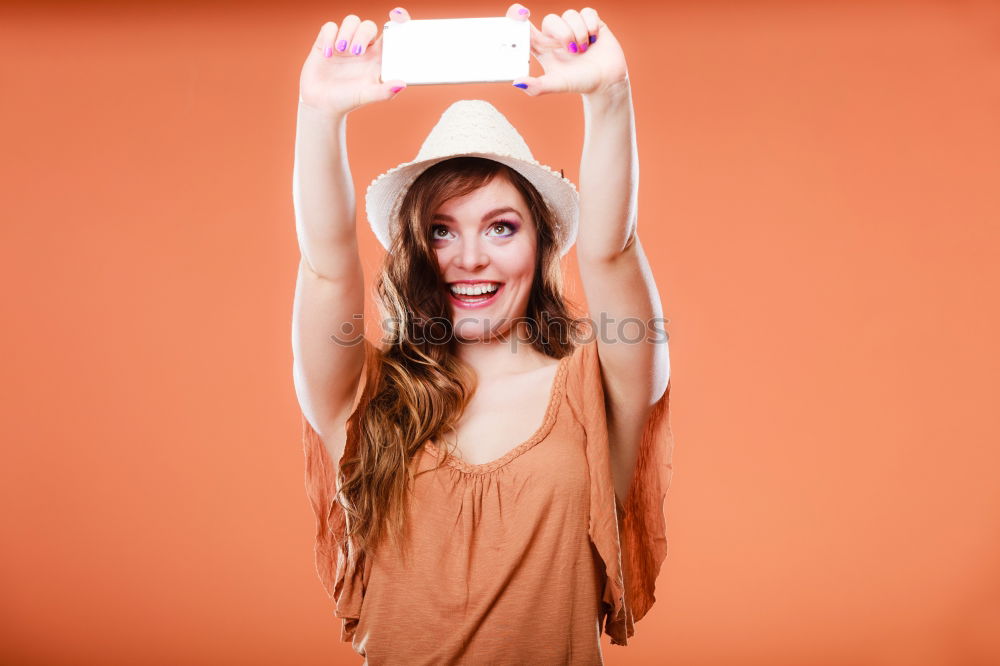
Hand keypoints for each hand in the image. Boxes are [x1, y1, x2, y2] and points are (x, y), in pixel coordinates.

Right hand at [298, 8, 410, 115]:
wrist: (322, 104)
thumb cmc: (348, 99)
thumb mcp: (367, 96)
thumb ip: (384, 91)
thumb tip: (402, 84)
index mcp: (377, 57)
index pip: (390, 34)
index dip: (397, 20)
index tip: (397, 15)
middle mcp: (362, 46)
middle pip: (368, 26)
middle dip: (362, 34)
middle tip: (355, 52)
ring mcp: (344, 42)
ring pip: (351, 21)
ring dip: (347, 33)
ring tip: (341, 50)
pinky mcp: (326, 41)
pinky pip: (330, 27)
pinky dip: (329, 37)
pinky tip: (328, 55)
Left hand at [507, 4, 628, 96]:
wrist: (606, 81)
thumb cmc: (579, 82)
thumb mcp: (557, 85)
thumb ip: (537, 86)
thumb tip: (517, 82)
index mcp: (542, 46)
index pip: (525, 28)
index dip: (517, 17)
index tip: (521, 15)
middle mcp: (556, 34)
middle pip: (550, 19)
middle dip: (563, 34)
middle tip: (573, 51)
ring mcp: (573, 26)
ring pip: (570, 14)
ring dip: (579, 33)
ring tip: (584, 49)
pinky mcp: (590, 21)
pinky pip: (587, 12)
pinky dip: (591, 25)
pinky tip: (594, 39)